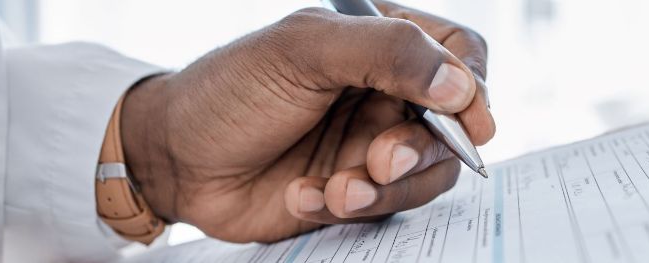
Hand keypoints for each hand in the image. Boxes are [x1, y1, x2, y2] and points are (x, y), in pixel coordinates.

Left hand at [120, 1, 492, 242]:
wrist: (175, 158)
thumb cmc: (231, 89)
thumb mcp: (305, 51)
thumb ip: (388, 53)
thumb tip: (461, 87)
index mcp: (380, 41)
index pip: (460, 53)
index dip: (473, 88)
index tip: (467, 122)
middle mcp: (385, 91)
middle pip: (451, 124)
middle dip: (419, 149)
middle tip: (379, 159)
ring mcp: (372, 143)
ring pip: (425, 174)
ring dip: (384, 187)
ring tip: (336, 188)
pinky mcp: (355, 190)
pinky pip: (383, 207)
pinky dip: (347, 207)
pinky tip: (304, 195)